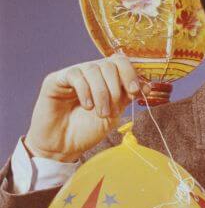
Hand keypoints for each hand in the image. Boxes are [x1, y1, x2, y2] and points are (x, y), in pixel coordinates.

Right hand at [25, 55, 142, 161]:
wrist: (64, 145)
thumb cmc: (88, 130)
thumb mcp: (113, 114)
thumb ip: (126, 98)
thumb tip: (146, 86)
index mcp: (106, 79)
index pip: (121, 62)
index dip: (131, 74)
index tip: (135, 92)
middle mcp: (91, 73)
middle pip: (109, 65)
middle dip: (115, 89)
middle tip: (112, 111)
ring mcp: (74, 75)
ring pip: (93, 69)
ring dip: (102, 93)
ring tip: (100, 113)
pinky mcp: (56, 79)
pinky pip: (75, 75)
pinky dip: (86, 91)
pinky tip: (87, 106)